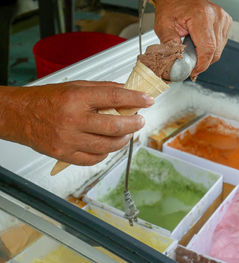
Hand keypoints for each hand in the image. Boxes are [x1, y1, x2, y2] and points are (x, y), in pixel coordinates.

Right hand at [0, 81, 153, 164]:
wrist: (20, 115)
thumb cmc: (46, 99)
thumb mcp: (75, 86)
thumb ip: (102, 89)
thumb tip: (127, 92)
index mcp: (76, 98)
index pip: (114, 97)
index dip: (135, 99)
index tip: (147, 101)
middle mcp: (73, 119)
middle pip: (115, 126)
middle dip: (134, 124)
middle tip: (139, 121)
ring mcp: (69, 140)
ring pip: (108, 146)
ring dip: (123, 140)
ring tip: (126, 133)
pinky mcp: (64, 155)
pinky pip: (94, 159)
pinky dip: (106, 152)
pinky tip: (107, 145)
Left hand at [154, 0, 231, 79]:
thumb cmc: (171, 8)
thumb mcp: (163, 27)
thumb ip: (170, 45)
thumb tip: (177, 62)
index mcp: (201, 16)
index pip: (208, 49)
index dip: (201, 65)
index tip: (193, 72)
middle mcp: (216, 17)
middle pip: (214, 52)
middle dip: (201, 61)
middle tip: (189, 61)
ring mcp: (223, 19)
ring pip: (218, 50)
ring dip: (206, 55)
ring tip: (193, 47)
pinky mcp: (226, 23)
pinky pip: (221, 44)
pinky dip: (210, 49)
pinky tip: (200, 43)